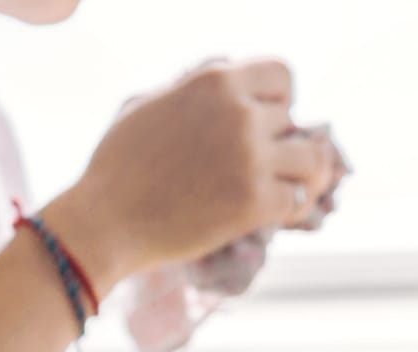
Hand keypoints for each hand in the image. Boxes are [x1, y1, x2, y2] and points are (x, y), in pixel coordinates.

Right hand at [45, 61, 330, 292]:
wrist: (107, 220)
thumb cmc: (119, 164)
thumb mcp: (149, 100)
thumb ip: (194, 82)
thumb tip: (227, 65)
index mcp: (216, 81)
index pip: (282, 75)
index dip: (279, 100)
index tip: (265, 121)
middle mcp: (240, 114)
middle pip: (292, 123)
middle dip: (277, 144)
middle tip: (255, 169)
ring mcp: (251, 159)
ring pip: (311, 160)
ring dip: (302, 175)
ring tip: (287, 188)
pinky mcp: (255, 203)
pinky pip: (300, 199)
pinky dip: (294, 207)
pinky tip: (278, 213)